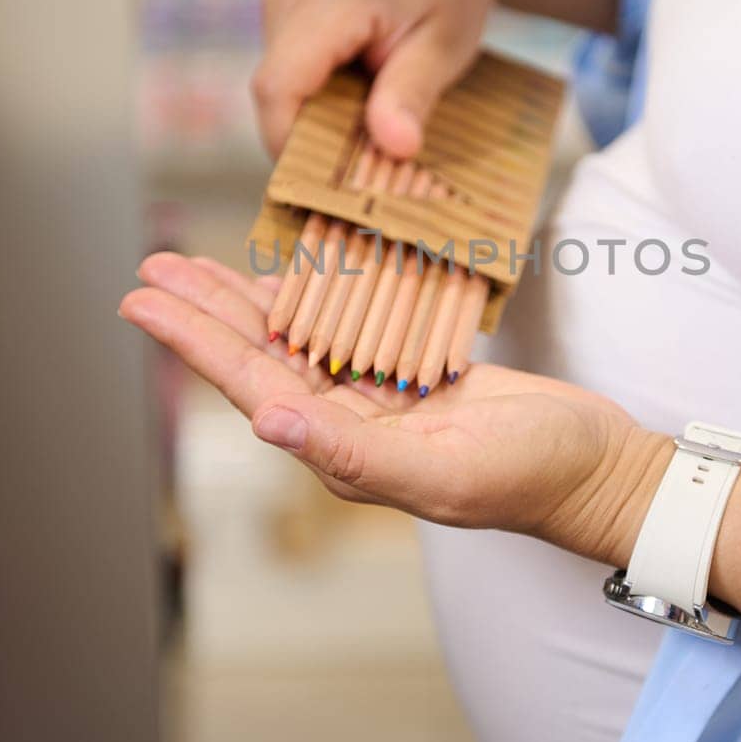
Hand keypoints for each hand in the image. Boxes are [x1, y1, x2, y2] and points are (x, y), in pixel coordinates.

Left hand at [120, 254, 669, 566]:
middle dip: (203, 310)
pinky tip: (291, 274)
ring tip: (195, 265)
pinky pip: (347, 329)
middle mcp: (349, 424)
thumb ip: (355, 454)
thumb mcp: (443, 470)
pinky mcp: (413, 377)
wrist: (599, 470)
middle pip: (258, 355)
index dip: (193, 341)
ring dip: (244, 300)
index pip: (250, 384)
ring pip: (296, 339)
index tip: (141, 301)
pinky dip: (314, 297)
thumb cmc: (531, 477)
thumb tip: (267, 422)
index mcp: (343, 451)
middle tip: (152, 265)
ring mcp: (380, 399)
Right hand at [252, 0, 533, 159]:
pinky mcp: (282, 2)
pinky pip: (285, 67)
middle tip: (364, 164)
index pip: (279, 86)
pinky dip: (315, 94)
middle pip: (276, 91)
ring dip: (315, 115)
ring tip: (371, 119)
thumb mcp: (445, 48)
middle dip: (310, 137)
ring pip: (278, 83)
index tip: (327, 186)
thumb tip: (393, 148)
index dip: (290, 145)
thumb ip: (412, 95)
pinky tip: (358, 95)